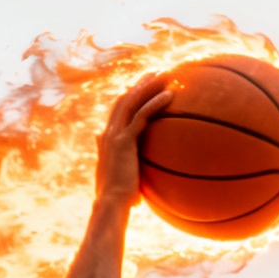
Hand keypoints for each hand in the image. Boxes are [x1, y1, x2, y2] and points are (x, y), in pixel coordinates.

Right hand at [94, 76, 171, 204]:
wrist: (112, 205)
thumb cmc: (119, 198)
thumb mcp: (117, 176)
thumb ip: (116, 160)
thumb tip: (111, 152)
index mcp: (108, 140)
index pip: (118, 111)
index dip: (131, 96)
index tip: (145, 87)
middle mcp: (109, 133)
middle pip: (125, 99)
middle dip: (141, 84)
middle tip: (157, 73)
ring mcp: (115, 135)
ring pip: (132, 102)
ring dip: (149, 86)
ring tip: (167, 75)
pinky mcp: (124, 141)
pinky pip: (141, 116)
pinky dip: (155, 103)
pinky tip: (170, 95)